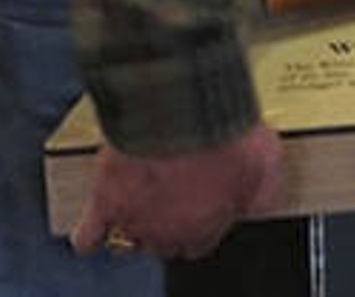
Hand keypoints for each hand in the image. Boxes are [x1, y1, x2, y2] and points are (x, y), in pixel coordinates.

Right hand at [71, 122, 284, 258]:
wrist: (182, 109)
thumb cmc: (224, 133)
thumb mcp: (267, 163)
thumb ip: (264, 192)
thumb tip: (263, 205)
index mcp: (206, 227)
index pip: (199, 245)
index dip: (199, 225)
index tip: (200, 208)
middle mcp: (168, 232)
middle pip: (165, 244)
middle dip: (170, 225)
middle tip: (172, 199)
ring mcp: (134, 219)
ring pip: (130, 239)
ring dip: (135, 225)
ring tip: (140, 206)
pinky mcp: (104, 202)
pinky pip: (88, 235)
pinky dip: (88, 235)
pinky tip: (91, 235)